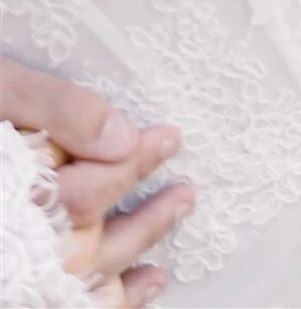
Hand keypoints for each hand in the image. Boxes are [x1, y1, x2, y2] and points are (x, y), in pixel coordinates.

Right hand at [0, 58, 190, 306]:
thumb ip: (54, 107)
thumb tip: (122, 135)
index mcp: (14, 186)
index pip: (85, 189)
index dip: (132, 166)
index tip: (167, 139)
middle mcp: (15, 234)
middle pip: (86, 240)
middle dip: (144, 216)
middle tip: (186, 189)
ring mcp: (13, 262)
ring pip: (80, 274)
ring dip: (135, 251)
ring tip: (177, 217)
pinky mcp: (15, 276)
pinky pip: (67, 301)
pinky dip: (112, 297)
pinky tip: (146, 282)